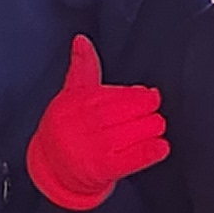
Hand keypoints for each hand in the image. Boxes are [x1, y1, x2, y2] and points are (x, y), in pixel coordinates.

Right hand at [26, 36, 167, 211]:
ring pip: (123, 136)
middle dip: (140, 109)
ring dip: (147, 129)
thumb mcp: (70, 96)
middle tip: (156, 106)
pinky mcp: (98, 171)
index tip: (148, 93)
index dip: (130, 94)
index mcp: (70, 106)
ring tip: (158, 124)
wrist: (52, 169)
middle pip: (114, 114)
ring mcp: (87, 151)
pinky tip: (161, 146)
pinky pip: (127, 161)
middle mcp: (76, 128)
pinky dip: (147, 153)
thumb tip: (82, 40)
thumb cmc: (68, 127)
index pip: (104, 96)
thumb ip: (82, 67)